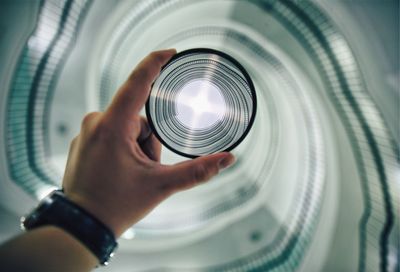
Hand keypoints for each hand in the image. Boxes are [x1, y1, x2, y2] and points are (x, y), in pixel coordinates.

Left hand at [62, 49, 234, 236]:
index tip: (170, 53)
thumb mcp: (161, 186)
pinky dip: (124, 148)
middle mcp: (95, 122)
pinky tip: (120, 172)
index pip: (137, 82)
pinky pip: (114, 134)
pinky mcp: (85, 141)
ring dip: (138, 147)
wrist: (81, 227)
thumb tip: (228, 159)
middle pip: (140, 119)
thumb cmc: (116, 206)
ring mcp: (87, 132)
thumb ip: (197, 171)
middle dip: (150, 142)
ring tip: (131, 174)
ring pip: (128, 128)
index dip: (155, 63)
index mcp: (112, 126)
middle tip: (145, 169)